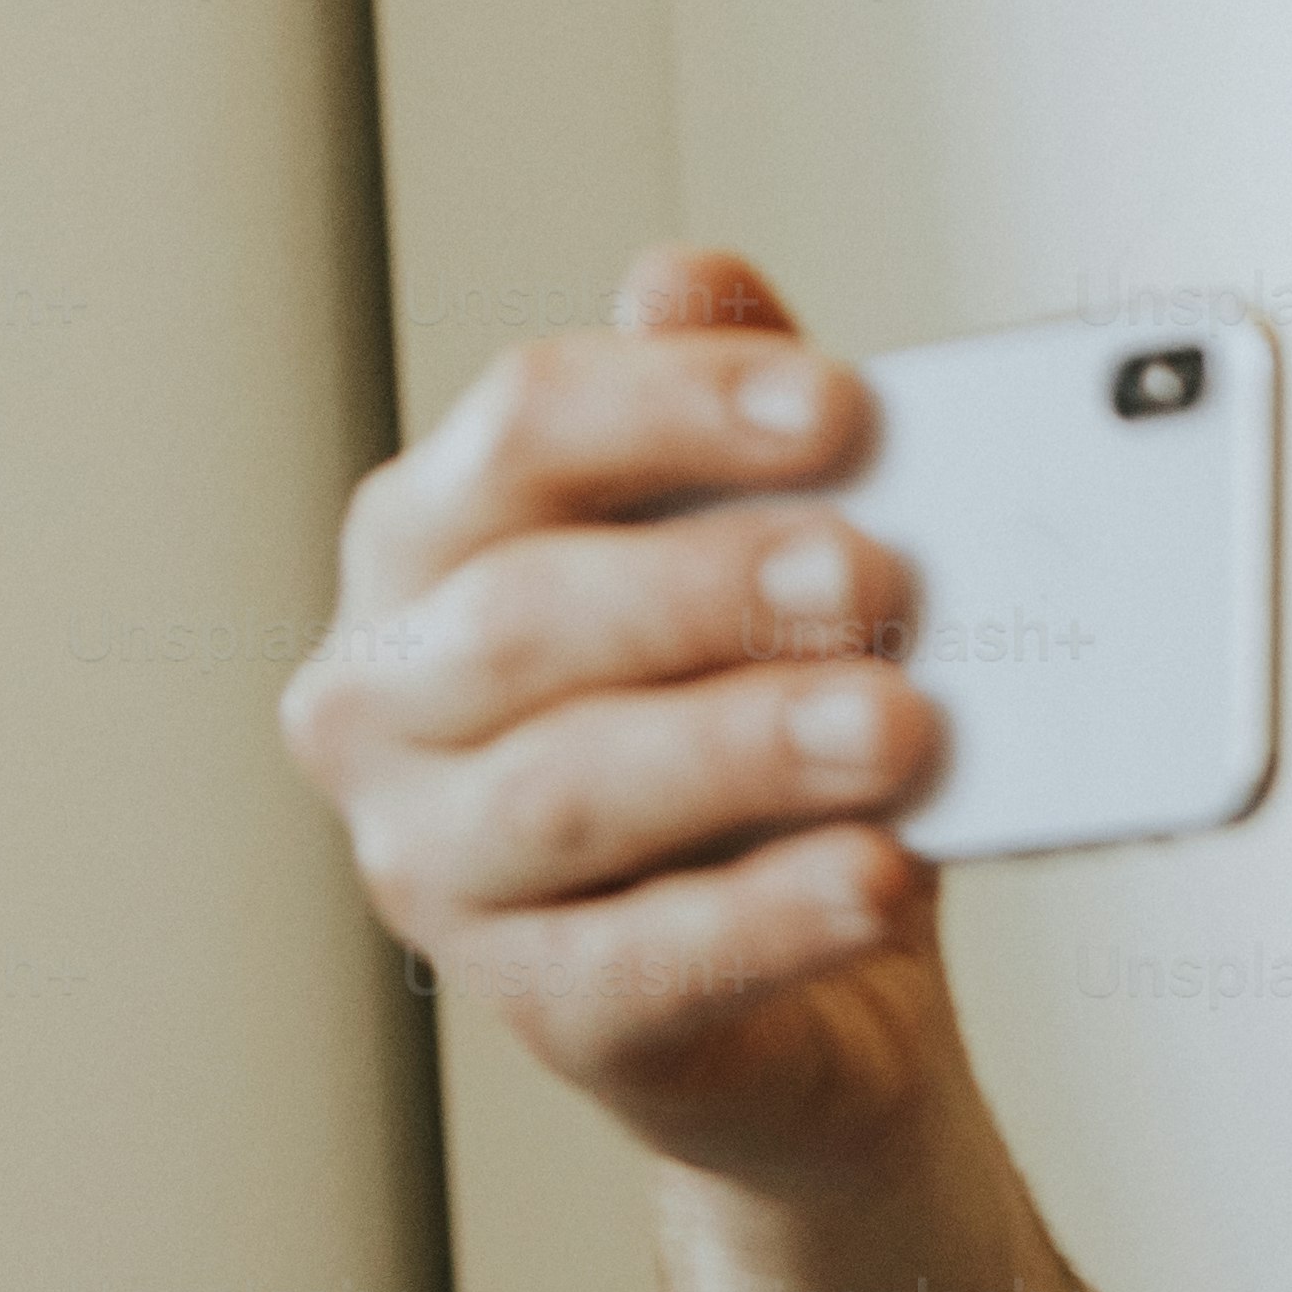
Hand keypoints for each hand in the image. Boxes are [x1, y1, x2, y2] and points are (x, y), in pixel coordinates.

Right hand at [276, 247, 961, 1185]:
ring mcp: (439, 866)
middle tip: (877, 571)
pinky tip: (882, 876)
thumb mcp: (773, 574)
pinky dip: (776, 914)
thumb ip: (733, 435)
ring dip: (746, 746)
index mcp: (433, 548)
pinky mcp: (543, 1012)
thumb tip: (696, 280)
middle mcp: (390, 699)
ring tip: (902, 725)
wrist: (827, 996)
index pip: (524, 429)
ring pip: (572, 788)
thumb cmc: (773, 755)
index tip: (846, 405)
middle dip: (709, 585)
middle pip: (529, 611)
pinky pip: (649, 959)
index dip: (680, 406)